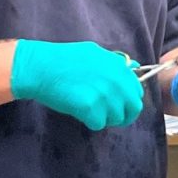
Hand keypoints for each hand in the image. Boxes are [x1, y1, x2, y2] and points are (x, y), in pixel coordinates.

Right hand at [10, 39, 144, 130]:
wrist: (40, 67)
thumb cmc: (63, 60)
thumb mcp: (94, 53)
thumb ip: (115, 63)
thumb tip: (134, 67)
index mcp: (118, 66)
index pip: (137, 90)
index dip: (129, 100)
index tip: (120, 104)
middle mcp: (116, 79)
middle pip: (133, 108)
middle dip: (123, 114)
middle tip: (107, 114)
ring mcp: (104, 94)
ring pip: (116, 118)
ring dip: (104, 118)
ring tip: (88, 108)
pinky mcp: (90, 107)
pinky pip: (98, 124)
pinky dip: (89, 121)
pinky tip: (79, 110)